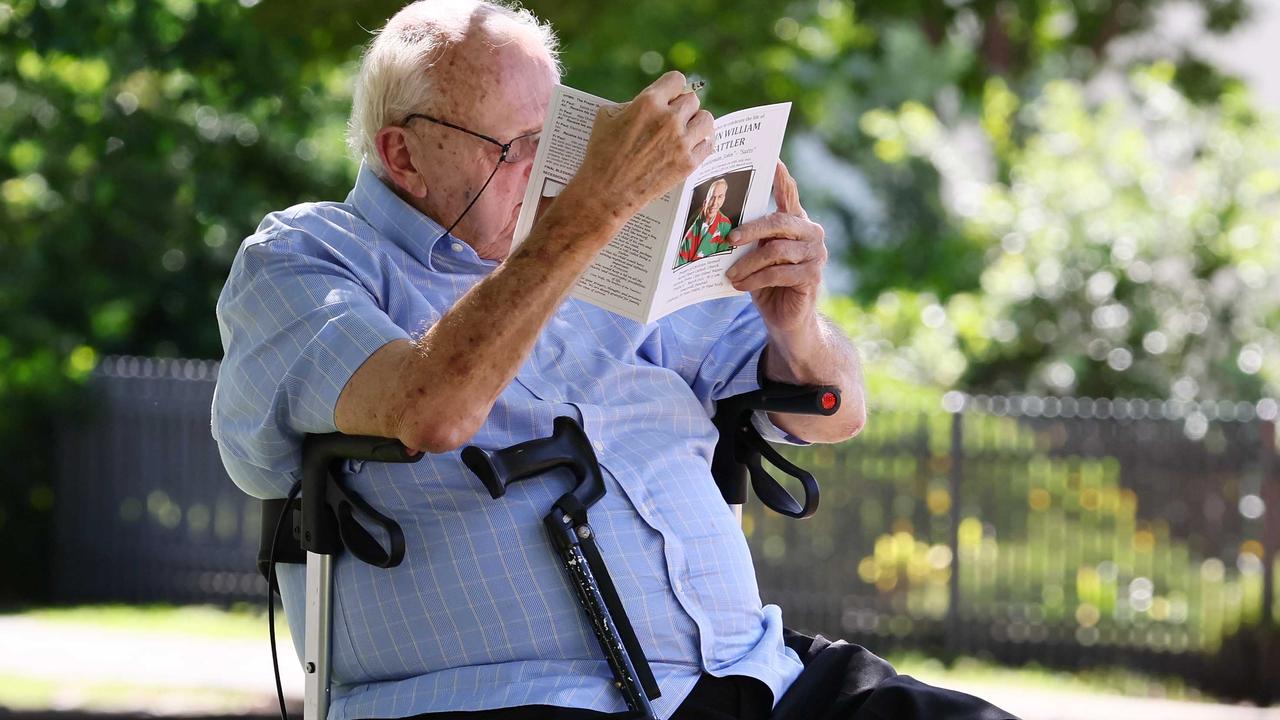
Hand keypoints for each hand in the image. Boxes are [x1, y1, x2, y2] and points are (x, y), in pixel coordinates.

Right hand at [571, 71, 713, 220]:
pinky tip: (693, 145)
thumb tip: (652, 103)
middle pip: (692, 99)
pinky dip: (701, 144)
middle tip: (675, 117)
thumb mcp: (607, 117)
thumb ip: (633, 104)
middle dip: (682, 106)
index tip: (669, 97)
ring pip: (706, 119)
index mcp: (648, 102)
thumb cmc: (601, 154)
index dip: (672, 88)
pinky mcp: (688, 163)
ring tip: (688, 130)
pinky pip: (708, 144)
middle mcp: (669, 119)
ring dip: (697, 122)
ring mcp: (681, 142)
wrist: (605, 192)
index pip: (676, 80)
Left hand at [725, 161, 826, 334]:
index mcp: (796, 222)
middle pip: (778, 222)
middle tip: (728, 238)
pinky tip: (740, 285)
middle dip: (750, 229)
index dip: (781, 177)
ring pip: (775, 250)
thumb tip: (723, 224)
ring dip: (747, 264)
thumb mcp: (757, 256)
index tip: (772, 158)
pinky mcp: (813, 276)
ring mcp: (816, 254)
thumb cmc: (768, 283)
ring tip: (730, 274)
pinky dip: (755, 279)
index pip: (789, 194)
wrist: (787, 319)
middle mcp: (811, 233)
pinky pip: (778, 272)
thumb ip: (753, 237)